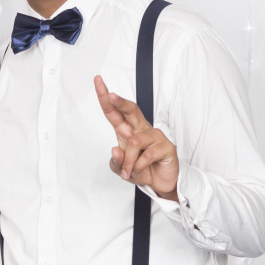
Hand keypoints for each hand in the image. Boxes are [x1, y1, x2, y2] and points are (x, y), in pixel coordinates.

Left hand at [94, 75, 178, 199]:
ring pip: (134, 142)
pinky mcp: (166, 146)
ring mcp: (155, 136)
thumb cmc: (142, 170)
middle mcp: (141, 129)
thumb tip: (114, 150)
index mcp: (128, 131)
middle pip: (131, 110)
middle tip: (110, 95)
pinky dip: (139, 166)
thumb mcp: (122, 170)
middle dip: (120, 102)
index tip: (98, 81)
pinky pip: (146, 155)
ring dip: (128, 160)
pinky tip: (140, 170)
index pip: (115, 112)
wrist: (161, 183)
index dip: (106, 98)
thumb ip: (116, 163)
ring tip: (129, 171)